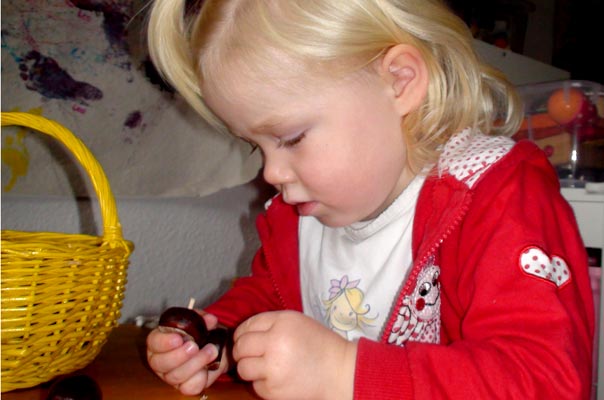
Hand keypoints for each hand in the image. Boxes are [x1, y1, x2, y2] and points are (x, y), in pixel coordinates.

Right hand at [146, 312, 227, 394]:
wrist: (215, 348)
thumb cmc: (200, 334)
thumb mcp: (201, 321)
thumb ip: (203, 319)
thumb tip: (210, 320)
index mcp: (159, 340)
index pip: (153, 342)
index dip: (164, 342)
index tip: (178, 339)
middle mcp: (160, 360)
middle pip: (160, 363)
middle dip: (179, 355)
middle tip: (194, 346)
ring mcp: (170, 375)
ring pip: (175, 376)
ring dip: (195, 363)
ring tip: (211, 351)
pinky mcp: (184, 386)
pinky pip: (188, 387)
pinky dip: (200, 377)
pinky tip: (208, 367)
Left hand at [233, 310, 356, 399]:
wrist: (340, 371)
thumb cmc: (319, 345)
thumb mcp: (297, 322)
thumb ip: (271, 324)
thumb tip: (243, 334)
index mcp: (282, 322)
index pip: (247, 326)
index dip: (243, 334)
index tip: (246, 340)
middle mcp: (275, 343)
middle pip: (240, 347)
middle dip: (241, 352)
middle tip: (251, 355)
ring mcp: (273, 368)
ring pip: (243, 369)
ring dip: (250, 369)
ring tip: (265, 368)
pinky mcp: (274, 390)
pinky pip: (255, 385)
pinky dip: (263, 384)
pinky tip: (278, 379)